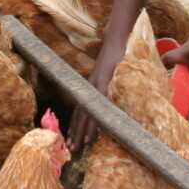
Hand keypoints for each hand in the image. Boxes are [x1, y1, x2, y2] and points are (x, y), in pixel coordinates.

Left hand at [69, 34, 126, 153]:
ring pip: (87, 113)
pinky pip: (98, 106)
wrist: (117, 39)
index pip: (81, 110)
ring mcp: (96, 86)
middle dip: (75, 133)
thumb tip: (111, 99)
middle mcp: (90, 88)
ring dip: (83, 131)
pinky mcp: (104, 83)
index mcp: (90, 87)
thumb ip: (107, 84)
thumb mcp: (109, 72)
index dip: (76, 125)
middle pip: (81, 114)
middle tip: (71, 149)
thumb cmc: (116, 55)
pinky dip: (94, 119)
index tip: (72, 139)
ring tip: (79, 145)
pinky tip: (92, 131)